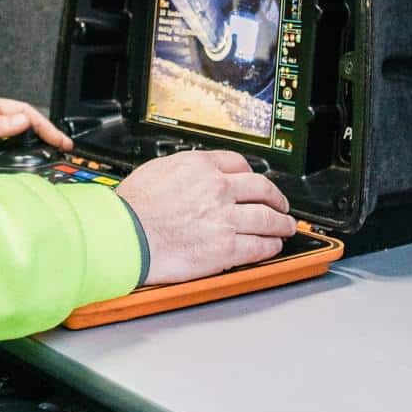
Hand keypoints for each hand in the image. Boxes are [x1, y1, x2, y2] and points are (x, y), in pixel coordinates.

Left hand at [0, 96, 73, 170]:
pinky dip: (19, 164)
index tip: (57, 137)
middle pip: (25, 128)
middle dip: (44, 137)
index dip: (42, 124)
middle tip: (63, 149)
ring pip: (18, 145)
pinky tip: (29, 169)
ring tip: (51, 159)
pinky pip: (7, 160)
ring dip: (34, 151)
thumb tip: (22, 120)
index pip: (22, 112)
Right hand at [117, 151, 295, 284]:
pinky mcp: (226, 247)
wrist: (124, 235)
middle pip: (261, 188)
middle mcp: (217, 188)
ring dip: (281, 222)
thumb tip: (192, 175)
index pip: (239, 163)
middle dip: (276, 197)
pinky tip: (273, 245)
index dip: (252, 174)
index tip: (254, 182)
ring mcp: (225, 218)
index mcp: (200, 166)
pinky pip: (260, 245)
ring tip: (286, 226)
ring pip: (268, 218)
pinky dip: (271, 245)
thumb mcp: (157, 171)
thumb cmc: (131, 208)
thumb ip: (183, 171)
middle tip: (281, 204)